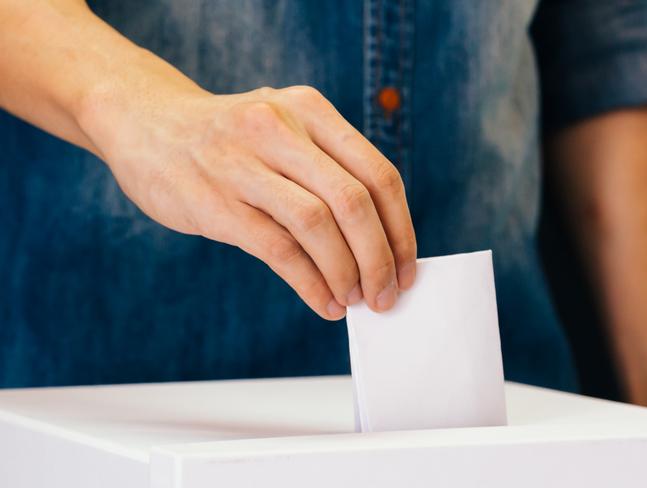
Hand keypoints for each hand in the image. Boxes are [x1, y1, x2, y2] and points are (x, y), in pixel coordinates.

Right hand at [83, 85, 416, 319]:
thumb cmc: (227, 138)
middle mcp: (279, 129)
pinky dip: (309, 283)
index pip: (378, 174)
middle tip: (385, 294)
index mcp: (308, 110)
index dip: (401, 229)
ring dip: (346, 273)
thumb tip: (375, 242)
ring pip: (318, 226)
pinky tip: (322, 302)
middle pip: (354, 201)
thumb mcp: (282, 129)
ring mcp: (242, 164)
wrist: (146, 123)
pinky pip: (278, 250)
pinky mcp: (214, 202)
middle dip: (379, 258)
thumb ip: (325, 171)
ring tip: (353, 300)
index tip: (407, 267)